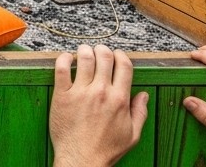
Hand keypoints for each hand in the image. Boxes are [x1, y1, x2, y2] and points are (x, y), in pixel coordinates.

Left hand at [49, 44, 148, 166]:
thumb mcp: (132, 134)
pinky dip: (64, 58)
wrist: (82, 160)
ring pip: (84, 58)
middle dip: (103, 50)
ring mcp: (80, 92)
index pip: (124, 64)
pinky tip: (67, 59)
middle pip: (104, 56)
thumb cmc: (106, 149)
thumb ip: (140, 112)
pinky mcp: (62, 95)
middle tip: (99, 52)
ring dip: (85, 50)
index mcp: (120, 99)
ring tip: (83, 53)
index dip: (120, 55)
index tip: (116, 55)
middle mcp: (101, 92)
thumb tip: (143, 95)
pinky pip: (62, 68)